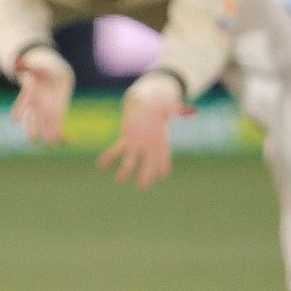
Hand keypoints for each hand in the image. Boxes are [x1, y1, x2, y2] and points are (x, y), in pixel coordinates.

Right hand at [11, 46, 74, 146]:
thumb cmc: (44, 71)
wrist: (54, 76)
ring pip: (46, 125)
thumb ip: (28, 66)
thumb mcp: (36, 66)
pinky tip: (66, 142)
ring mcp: (46, 112)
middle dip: (33, 128)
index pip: (23, 102)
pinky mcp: (57, 115)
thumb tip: (18, 62)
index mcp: (30, 94)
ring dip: (48, 134)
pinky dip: (61, 135)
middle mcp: (37, 106)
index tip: (14, 119)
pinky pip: (58, 127)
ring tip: (51, 144)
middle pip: (33, 119)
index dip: (19, 110)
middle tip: (32, 138)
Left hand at [99, 72, 193, 188]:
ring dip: (125, 169)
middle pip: (149, 162)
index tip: (163, 174)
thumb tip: (189, 110)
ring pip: (131, 159)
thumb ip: (176, 109)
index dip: (163, 163)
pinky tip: (101, 164)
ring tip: (119, 179)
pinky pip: (117, 149)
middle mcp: (150, 145)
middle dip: (146, 173)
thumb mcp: (168, 105)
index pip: (164, 153)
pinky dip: (110, 156)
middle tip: (143, 186)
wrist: (149, 104)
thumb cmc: (161, 105)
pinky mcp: (127, 139)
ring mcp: (138, 144)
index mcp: (162, 139)